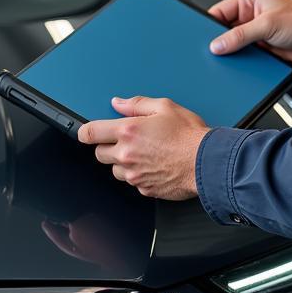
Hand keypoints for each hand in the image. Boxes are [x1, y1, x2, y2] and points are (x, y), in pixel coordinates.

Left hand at [77, 96, 208, 199]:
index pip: (91, 133)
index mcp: (128, 131)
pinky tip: (154, 165)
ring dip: (123, 162)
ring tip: (144, 153)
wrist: (207, 162)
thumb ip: (137, 105)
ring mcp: (134, 174)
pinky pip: (132, 182)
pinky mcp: (144, 189)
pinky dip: (138, 174)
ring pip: (115, 170)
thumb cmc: (190, 135)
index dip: (84, 132)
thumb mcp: (165, 107)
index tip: (86, 132)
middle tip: (127, 140)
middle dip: (108, 146)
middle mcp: (127, 154)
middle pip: (99, 154)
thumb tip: (119, 103)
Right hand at [208, 0, 291, 64]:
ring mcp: (256, 31)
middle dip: (220, 40)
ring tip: (228, 59)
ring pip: (234, 43)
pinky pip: (245, 54)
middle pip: (225, 28)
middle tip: (214, 51)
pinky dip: (242, 60)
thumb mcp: (268, 25)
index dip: (210, 24)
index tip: (201, 37)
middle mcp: (251, 13)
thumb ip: (241, 35)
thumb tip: (219, 44)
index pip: (220, 10)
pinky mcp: (262, 46)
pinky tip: (240, 65)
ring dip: (232, 52)